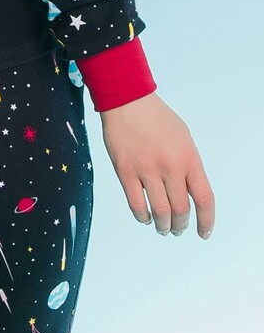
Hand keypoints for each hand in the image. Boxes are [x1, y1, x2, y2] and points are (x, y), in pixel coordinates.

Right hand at [99, 92, 214, 238]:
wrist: (127, 100)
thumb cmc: (156, 117)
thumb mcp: (184, 138)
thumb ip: (189, 164)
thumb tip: (190, 191)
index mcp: (189, 158)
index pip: (204, 199)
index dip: (206, 221)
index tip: (203, 232)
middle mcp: (170, 167)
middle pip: (181, 210)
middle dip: (181, 225)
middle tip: (178, 229)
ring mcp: (146, 170)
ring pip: (160, 212)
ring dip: (163, 225)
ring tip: (163, 227)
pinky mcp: (125, 171)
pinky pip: (136, 204)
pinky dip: (143, 217)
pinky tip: (145, 217)